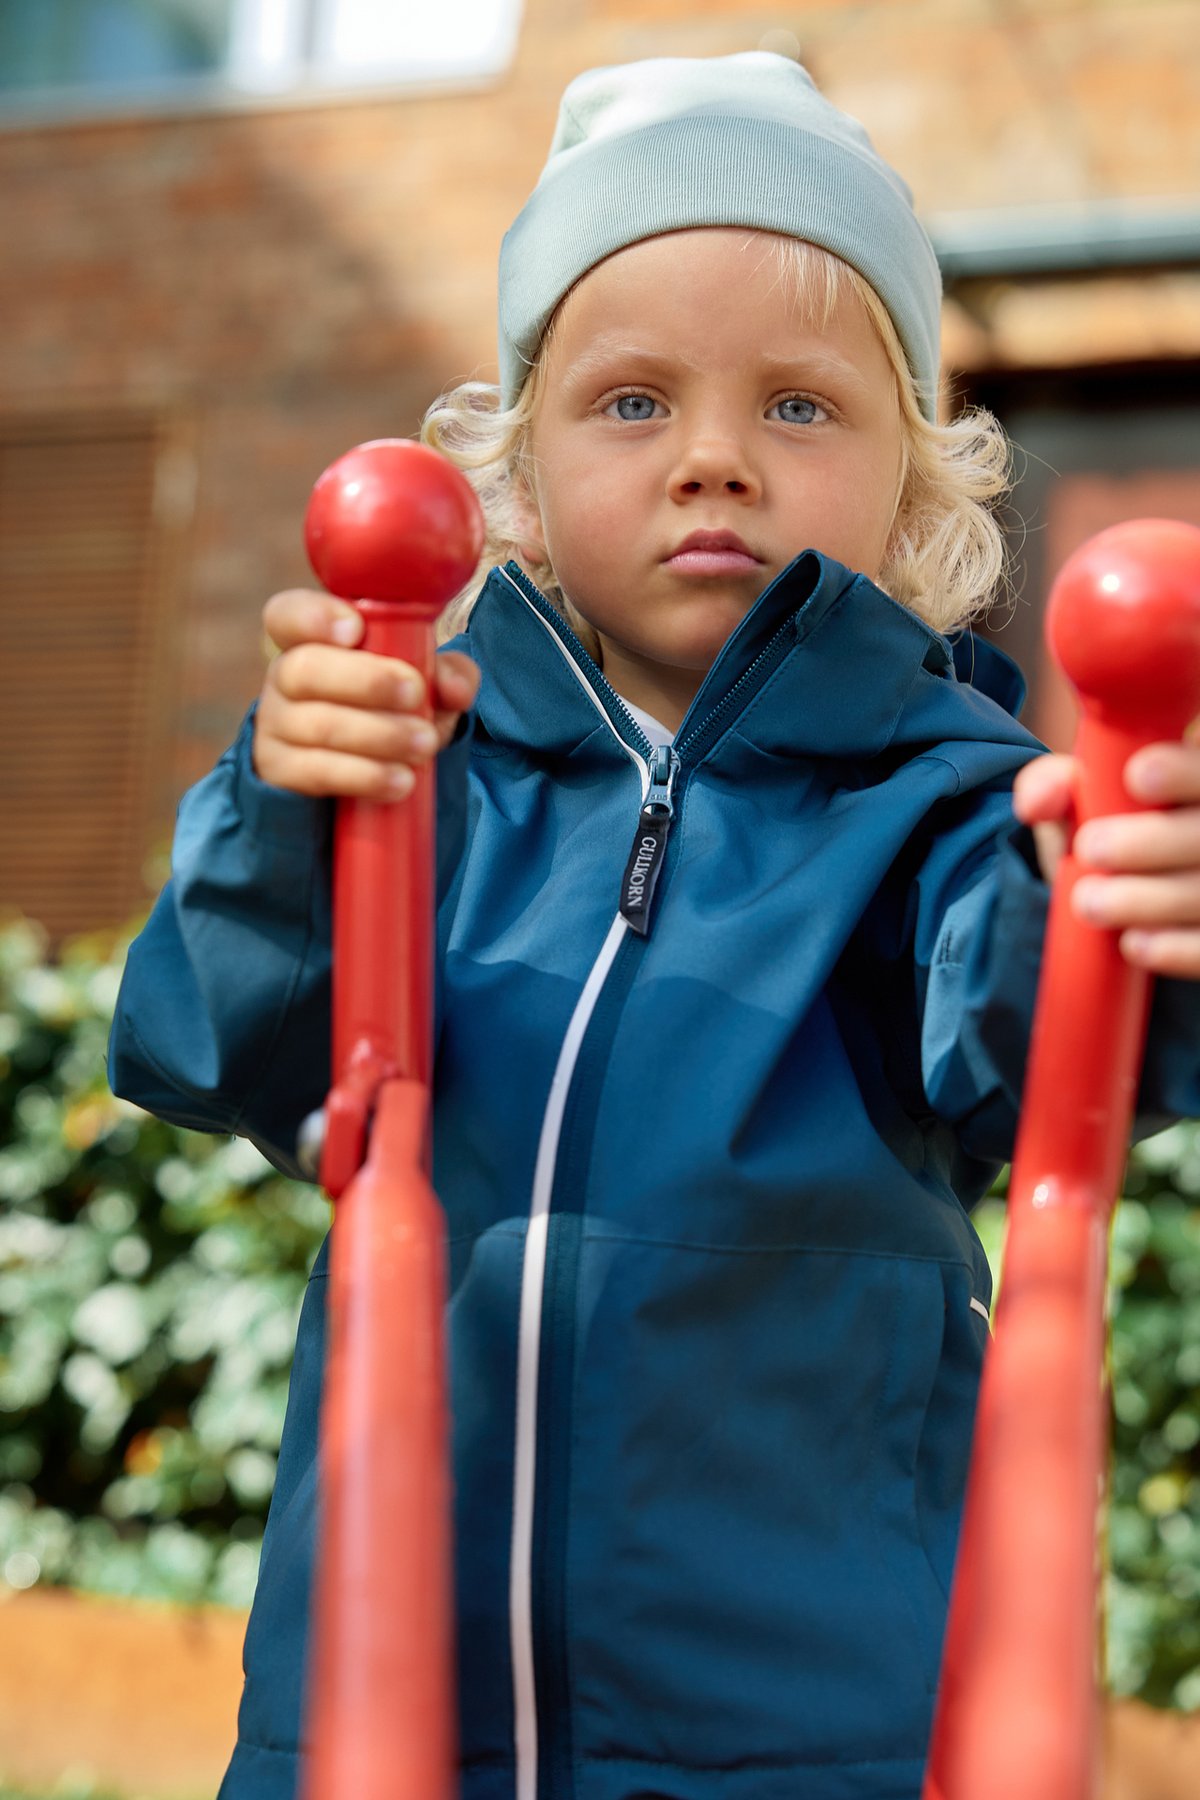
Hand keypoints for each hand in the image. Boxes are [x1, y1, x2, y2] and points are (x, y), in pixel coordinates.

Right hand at [252, 589, 479, 799]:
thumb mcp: (424, 685)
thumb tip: (454, 688)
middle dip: (366, 681)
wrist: (366, 772)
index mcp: (311, 640)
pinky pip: (317, 772)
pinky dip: (365, 776)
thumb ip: (446, 674)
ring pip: (319, 725)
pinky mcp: (282, 773)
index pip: (288, 615)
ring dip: (379, 734)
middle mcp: (285, 677)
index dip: (313, 617)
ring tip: (424, 744)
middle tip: (415, 693)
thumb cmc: (391, 708)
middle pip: (306, 669)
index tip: (356, 629)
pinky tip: (401, 781)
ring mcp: (276, 726)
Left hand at [1013, 742, 1199, 977]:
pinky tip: (1133, 944)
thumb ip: (1056, 787)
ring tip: (1089, 903)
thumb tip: (1034, 802)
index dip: (1183, 770)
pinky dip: (1174, 947)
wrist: (1127, 913)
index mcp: (1197, 786)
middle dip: (1152, 840)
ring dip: (1147, 899)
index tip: (1136, 777)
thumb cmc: (1111, 841)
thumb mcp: (1081, 809)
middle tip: (1091, 848)